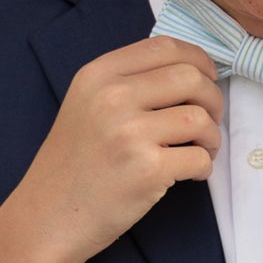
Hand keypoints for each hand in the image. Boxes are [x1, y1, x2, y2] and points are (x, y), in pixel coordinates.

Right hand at [11, 35, 222, 262]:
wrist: (49, 216)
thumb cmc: (74, 165)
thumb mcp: (86, 105)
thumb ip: (127, 83)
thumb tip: (189, 72)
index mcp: (98, 75)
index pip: (164, 47)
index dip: (198, 59)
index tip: (207, 77)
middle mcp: (112, 98)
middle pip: (190, 77)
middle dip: (213, 98)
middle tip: (211, 118)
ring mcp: (130, 133)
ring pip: (200, 118)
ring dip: (212, 135)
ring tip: (202, 149)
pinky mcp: (147, 170)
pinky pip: (200, 158)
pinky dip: (205, 166)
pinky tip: (191, 173)